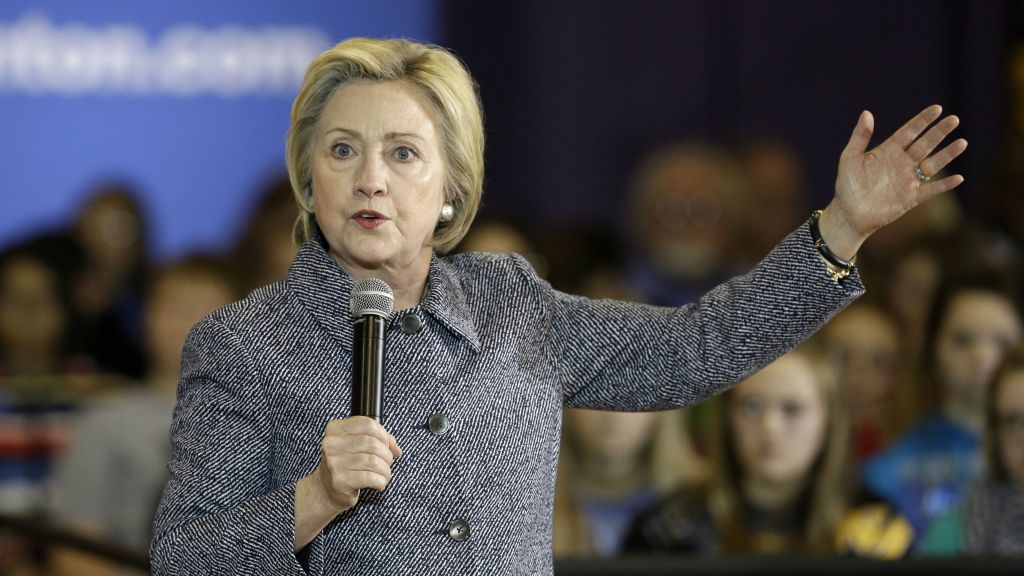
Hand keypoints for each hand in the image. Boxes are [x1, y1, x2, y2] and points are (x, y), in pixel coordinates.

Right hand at [314, 416, 402, 511]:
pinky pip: (370, 478)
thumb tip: (396, 449)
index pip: (368, 424)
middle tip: (387, 462)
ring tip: (385, 474)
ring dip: (385, 469)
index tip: (387, 446)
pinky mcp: (339, 481)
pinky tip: (379, 483)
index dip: (383, 435)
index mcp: (335, 429)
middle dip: (386, 454)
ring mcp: (334, 462)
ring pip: (373, 461)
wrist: (325, 489)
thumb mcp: (356, 445)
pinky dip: (380, 481)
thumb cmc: (345, 464)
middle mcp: (332, 444)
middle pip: (372, 443)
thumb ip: (378, 440)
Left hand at [821, 105, 966, 259]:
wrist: (849, 213)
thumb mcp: (850, 158)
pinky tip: (958, 178)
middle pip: (925, 144)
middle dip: (939, 132)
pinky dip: (944, 185)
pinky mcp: (911, 198)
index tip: (937, 108)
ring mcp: (908, 180)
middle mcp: (902, 163)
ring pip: (932, 164)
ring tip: (962, 142)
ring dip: (947, 154)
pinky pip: (931, 190)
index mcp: (888, 151)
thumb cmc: (847, 185)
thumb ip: (859, 137)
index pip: (909, 132)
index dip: (922, 120)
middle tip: (954, 119)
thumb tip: (866, 113)